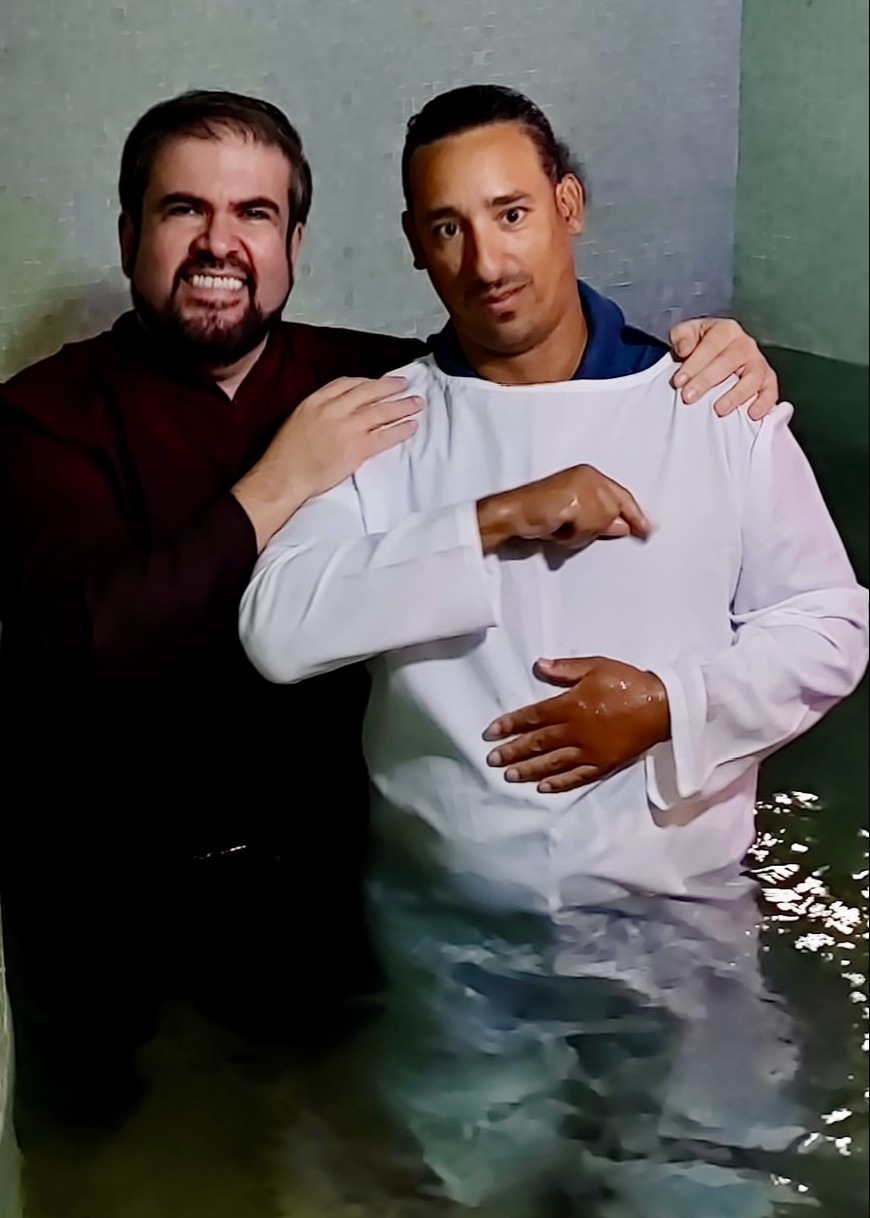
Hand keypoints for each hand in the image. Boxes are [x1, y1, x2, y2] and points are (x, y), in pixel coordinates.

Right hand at [233, 376, 422, 549]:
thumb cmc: (286, 453)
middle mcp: (335, 409)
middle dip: (390, 387)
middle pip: (370, 391)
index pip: (348, 382)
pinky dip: (401, 430)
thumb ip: (319, 408)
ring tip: (417, 403)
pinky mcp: (358, 448)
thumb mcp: (298, 418)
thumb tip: (338, 408)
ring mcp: (348, 428)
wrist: (285, 475)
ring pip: (382, 411)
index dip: (367, 382)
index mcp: (317, 400)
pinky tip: (412, 426)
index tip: (377, 383)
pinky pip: (385, 436)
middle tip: (405, 385)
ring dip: (403, 406)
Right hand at [477, 465, 650, 554]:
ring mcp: (583, 486)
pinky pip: (589, 527)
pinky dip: (573, 535)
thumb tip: (625, 527)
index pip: (622, 496)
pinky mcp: (575, 500)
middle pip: (615, 510)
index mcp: (590, 475)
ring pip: (603, 521)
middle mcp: (590, 476)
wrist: (510, 514)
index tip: (648, 530)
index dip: (635, 514)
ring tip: (559, 528)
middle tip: (569, 530)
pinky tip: (556, 528)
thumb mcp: (576, 518)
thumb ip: (602, 519)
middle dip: (598, 527)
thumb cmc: (537, 514)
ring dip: (581, 533)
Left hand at [483, 656, 669, 792]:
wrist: (662, 706)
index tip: (490, 733)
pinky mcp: (604, 764)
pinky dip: (559, 783)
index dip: (509, 725)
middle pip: (537, 743)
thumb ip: (565, 669)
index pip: (532, 717)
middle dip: (512, 751)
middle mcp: (575, 731)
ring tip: (509, 776)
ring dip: (528, 770)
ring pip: (552, 763)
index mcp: (570, 706)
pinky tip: (543, 787)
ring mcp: (589, 751)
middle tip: (491, 760)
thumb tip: (539, 665)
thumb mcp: (596, 666)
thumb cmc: (627, 683)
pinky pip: (577, 777)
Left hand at [668, 317, 778, 419]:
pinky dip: (764, 403)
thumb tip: (684, 350)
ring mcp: (758, 362)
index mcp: (726, 330)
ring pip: (753, 377)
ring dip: (736, 395)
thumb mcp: (686, 334)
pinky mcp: (767, 380)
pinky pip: (770, 390)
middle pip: (729, 362)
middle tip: (689, 397)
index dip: (694, 364)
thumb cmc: (700, 344)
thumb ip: (682, 338)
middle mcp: (745, 344)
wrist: (714, 353)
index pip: (710, 346)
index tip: (679, 381)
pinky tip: (752, 414)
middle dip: (707, 381)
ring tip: (719, 410)